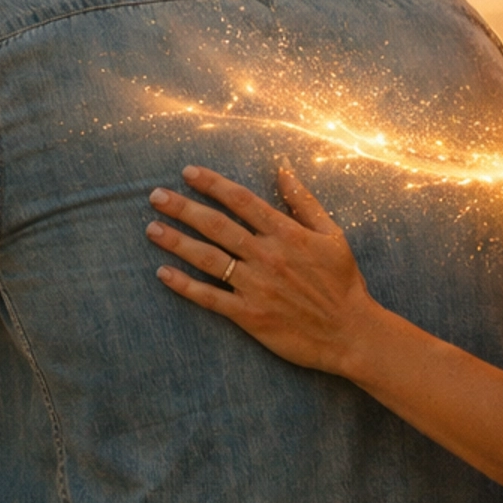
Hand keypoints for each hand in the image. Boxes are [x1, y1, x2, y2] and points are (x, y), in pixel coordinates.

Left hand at [147, 164, 375, 377]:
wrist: (351, 333)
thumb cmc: (343, 282)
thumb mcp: (332, 234)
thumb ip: (304, 201)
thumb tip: (283, 169)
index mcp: (286, 233)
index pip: (241, 200)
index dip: (212, 183)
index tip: (188, 172)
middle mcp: (267, 256)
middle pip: (216, 225)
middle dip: (183, 208)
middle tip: (155, 195)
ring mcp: (256, 286)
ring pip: (207, 258)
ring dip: (176, 242)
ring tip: (151, 229)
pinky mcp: (250, 315)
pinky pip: (210, 298)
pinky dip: (184, 286)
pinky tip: (163, 274)